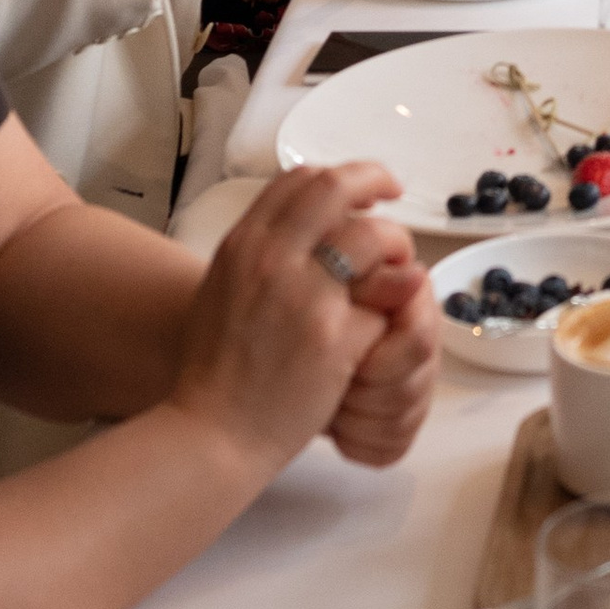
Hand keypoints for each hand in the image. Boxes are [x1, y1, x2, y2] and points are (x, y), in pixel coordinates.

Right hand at [171, 162, 425, 477]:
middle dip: (374, 181)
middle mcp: (271, 260)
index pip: (298, 180)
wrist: (210, 431)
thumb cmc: (214, 370)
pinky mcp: (335, 337)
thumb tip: (302, 226)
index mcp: (242, 245)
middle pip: (336, 189)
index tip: (361, 189)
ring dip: (395, 245)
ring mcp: (305, 297)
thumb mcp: (221, 290)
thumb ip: (259, 254)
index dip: (338, 177)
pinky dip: (391, 309)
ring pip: (373, 237)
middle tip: (394, 193)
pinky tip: (387, 321)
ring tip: (399, 264)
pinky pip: (382, 303)